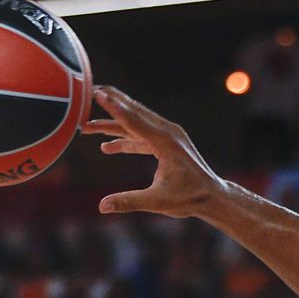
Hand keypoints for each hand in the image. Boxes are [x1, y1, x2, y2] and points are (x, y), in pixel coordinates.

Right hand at [87, 86, 226, 218]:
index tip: (96, 92)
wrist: (211, 196)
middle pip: (133, 112)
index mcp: (165, 141)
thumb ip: (129, 201)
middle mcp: (167, 132)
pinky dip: (125, 139)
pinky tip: (107, 147)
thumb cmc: (189, 198)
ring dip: (112, 125)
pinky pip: (141, 137)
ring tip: (87, 126)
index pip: (133, 120)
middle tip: (87, 91)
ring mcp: (168, 136)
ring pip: (135, 124)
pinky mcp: (167, 144)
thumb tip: (102, 206)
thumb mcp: (157, 201)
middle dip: (109, 103)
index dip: (113, 107)